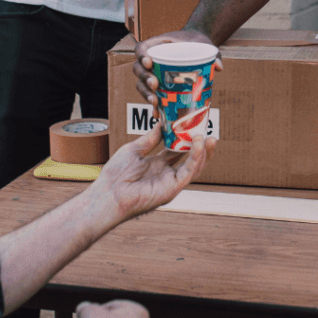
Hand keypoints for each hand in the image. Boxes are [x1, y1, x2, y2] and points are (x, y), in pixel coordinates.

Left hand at [87, 124, 215, 225]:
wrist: (109, 193)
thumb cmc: (116, 174)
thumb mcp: (134, 150)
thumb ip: (150, 139)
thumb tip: (161, 124)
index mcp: (157, 165)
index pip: (177, 150)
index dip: (186, 139)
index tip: (193, 125)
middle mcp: (166, 174)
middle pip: (190, 159)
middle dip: (201, 147)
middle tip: (208, 131)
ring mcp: (170, 182)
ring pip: (194, 167)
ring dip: (203, 153)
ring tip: (209, 137)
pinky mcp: (172, 189)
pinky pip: (189, 172)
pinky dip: (196, 158)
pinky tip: (199, 144)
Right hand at [133, 30, 221, 104]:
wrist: (195, 48)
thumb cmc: (195, 43)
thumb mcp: (203, 44)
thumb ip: (212, 53)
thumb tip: (218, 67)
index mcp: (156, 45)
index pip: (141, 49)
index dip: (141, 56)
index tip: (149, 62)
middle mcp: (150, 60)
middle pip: (138, 69)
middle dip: (145, 78)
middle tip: (155, 84)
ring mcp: (152, 74)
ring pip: (141, 85)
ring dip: (146, 94)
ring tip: (155, 102)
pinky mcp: (158, 87)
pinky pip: (150, 96)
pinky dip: (153, 106)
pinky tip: (157, 114)